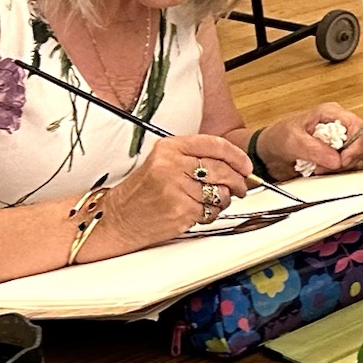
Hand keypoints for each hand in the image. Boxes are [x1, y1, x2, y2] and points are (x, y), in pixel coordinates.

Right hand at [108, 133, 252, 244]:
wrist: (117, 218)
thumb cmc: (142, 192)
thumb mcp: (163, 162)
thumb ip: (194, 158)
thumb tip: (233, 164)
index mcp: (170, 147)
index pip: (215, 145)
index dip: (237, 156)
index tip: (246, 165)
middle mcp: (172, 165)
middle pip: (222, 169)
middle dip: (238, 181)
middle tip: (241, 187)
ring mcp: (176, 189)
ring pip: (219, 193)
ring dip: (223, 200)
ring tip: (213, 201)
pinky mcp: (180, 211)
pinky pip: (210, 211)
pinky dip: (211, 214)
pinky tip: (200, 212)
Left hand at [255, 102, 362, 179]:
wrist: (267, 154)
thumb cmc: (277, 138)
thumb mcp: (294, 141)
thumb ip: (316, 149)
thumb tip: (336, 159)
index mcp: (330, 113)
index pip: (356, 125)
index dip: (355, 144)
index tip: (343, 160)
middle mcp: (336, 126)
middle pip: (358, 143)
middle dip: (347, 159)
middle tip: (330, 167)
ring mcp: (335, 141)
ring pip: (353, 156)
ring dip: (339, 167)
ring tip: (319, 168)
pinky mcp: (332, 155)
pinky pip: (344, 165)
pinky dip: (334, 172)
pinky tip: (319, 170)